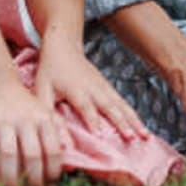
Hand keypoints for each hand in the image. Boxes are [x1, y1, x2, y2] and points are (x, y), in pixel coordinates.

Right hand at [0, 80, 64, 185]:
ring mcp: (4, 121)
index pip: (53, 148)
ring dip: (9, 178)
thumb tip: (72, 151)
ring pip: (9, 154)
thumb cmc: (25, 104)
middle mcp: (25, 120)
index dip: (53, 169)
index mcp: (43, 119)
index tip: (50, 185)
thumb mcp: (46, 112)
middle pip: (32, 154)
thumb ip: (59, 130)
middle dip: (33, 179)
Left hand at [35, 40, 149, 142]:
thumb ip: (48, 112)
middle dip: (122, 123)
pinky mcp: (108, 87)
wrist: (64, 47)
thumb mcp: (41, 90)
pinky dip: (134, 115)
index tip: (101, 135)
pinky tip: (141, 127)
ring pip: (121, 105)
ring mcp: (104, 87)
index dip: (92, 120)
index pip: (85, 107)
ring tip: (145, 135)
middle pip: (110, 107)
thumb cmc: (50, 70)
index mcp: (76, 90)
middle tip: (131, 138)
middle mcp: (94, 88)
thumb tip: (52, 133)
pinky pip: (123, 102)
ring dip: (134, 120)